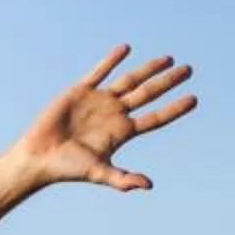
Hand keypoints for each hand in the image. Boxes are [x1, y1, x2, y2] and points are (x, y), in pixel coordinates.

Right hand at [15, 46, 197, 191]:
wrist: (40, 157)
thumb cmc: (68, 169)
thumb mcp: (99, 173)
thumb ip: (123, 179)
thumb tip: (148, 185)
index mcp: (122, 132)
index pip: (155, 117)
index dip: (175, 108)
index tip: (194, 99)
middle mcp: (114, 114)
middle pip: (148, 94)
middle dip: (168, 82)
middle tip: (188, 70)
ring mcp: (99, 101)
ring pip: (129, 80)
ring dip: (148, 69)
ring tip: (168, 59)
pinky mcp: (80, 91)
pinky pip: (99, 71)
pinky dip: (111, 60)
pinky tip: (126, 49)